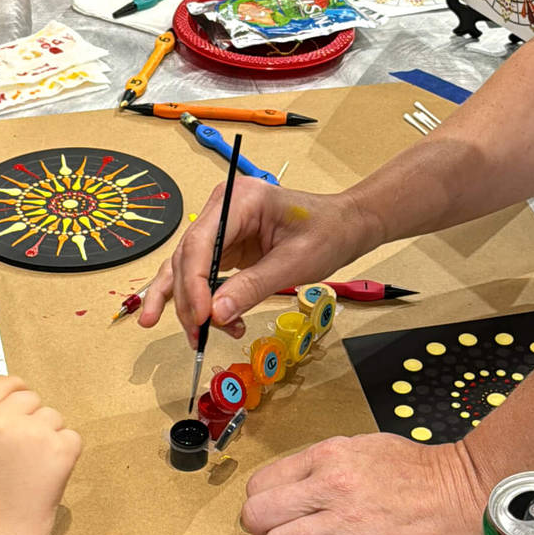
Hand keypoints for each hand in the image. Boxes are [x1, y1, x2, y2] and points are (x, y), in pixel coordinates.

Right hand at [0, 375, 80, 534]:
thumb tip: (2, 404)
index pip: (3, 382)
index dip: (13, 391)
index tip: (19, 400)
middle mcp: (4, 420)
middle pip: (31, 397)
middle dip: (30, 419)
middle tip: (20, 452)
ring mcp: (35, 432)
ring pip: (53, 416)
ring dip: (48, 437)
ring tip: (30, 469)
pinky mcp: (61, 448)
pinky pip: (71, 437)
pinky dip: (65, 453)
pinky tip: (46, 475)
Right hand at [138, 177, 379, 344]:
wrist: (344, 227)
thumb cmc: (327, 233)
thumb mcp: (293, 263)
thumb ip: (252, 287)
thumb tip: (216, 314)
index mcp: (240, 199)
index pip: (200, 242)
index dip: (194, 283)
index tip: (202, 317)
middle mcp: (223, 207)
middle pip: (189, 256)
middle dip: (190, 298)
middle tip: (199, 335)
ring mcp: (222, 225)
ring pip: (188, 266)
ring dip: (189, 302)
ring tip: (197, 334)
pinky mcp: (226, 243)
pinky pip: (202, 272)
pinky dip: (200, 298)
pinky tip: (199, 321)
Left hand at [242, 433, 487, 534]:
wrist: (463, 492)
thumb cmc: (417, 470)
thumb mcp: (362, 448)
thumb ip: (323, 465)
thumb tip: (291, 487)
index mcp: (328, 455)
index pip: (261, 483)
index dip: (264, 502)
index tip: (276, 510)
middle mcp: (331, 485)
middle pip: (259, 516)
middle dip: (266, 528)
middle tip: (286, 532)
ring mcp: (347, 523)